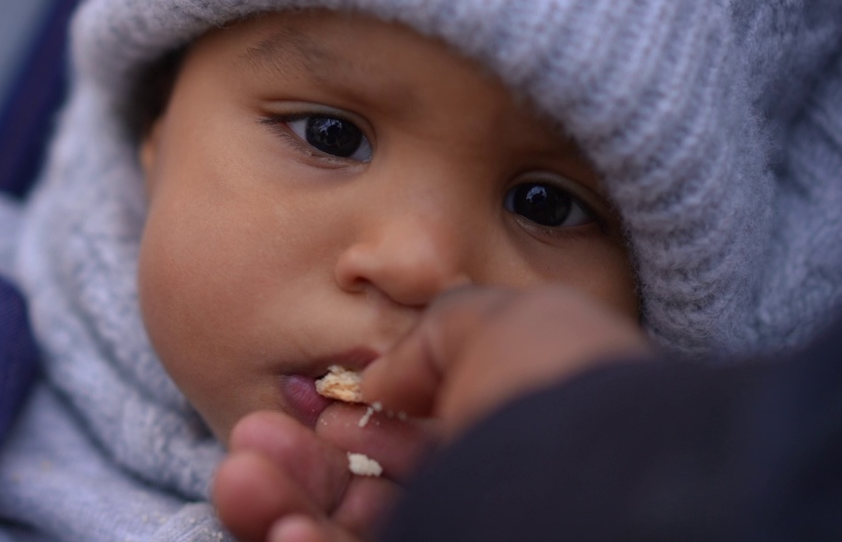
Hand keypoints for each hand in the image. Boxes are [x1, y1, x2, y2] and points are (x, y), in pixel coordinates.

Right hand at [213, 285, 650, 541]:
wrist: (600, 501)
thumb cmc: (562, 401)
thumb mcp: (506, 321)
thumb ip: (432, 333)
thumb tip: (381, 375)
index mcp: (511, 451)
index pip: (416, 449)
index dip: (354, 423)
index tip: (314, 403)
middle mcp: (482, 510)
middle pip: (358, 500)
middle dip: (292, 466)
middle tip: (253, 439)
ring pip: (334, 540)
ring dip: (275, 508)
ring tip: (241, 476)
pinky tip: (284, 532)